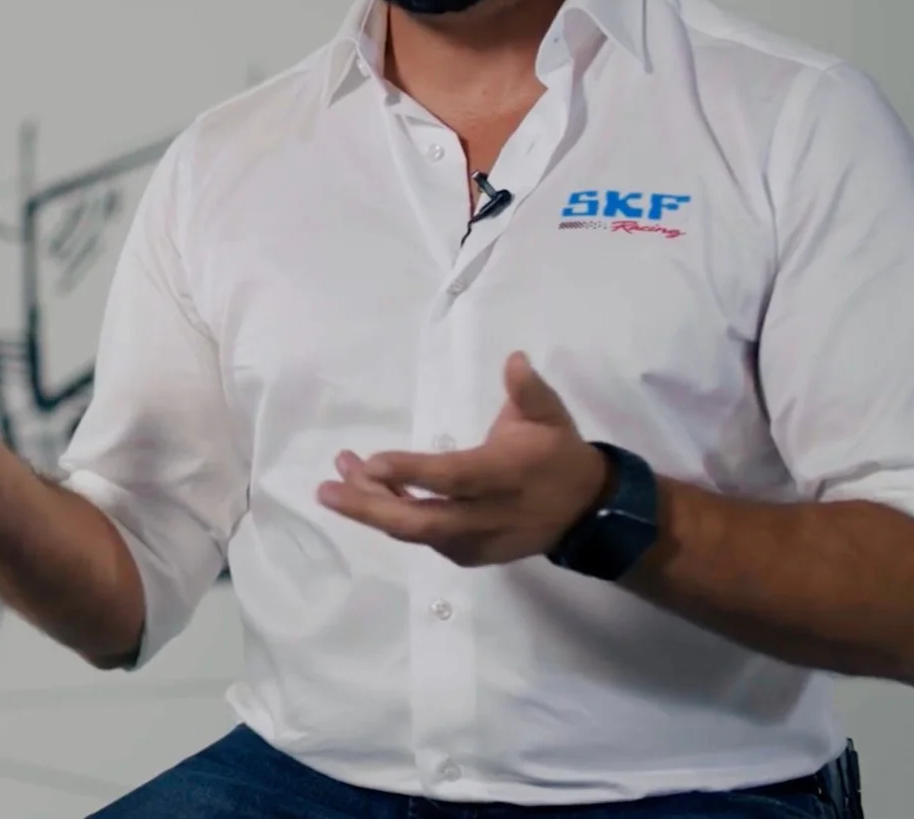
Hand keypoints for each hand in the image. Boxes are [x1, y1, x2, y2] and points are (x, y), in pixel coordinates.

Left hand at [316, 351, 610, 567]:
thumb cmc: (558, 455)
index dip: (411, 473)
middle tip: (325, 489)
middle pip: (421, 522)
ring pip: (415, 533)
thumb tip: (513, 359)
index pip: (452, 478)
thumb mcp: (551, 417)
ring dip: (372, 507)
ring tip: (336, 480)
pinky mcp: (469, 554)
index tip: (368, 462)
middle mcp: (488, 515)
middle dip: (369, 507)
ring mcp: (477, 541)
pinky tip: (368, 491)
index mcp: (506, 476)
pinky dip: (393, 518)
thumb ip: (529, 391)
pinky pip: (423, 540)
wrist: (588, 513)